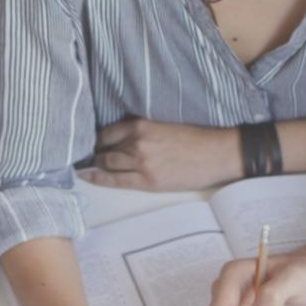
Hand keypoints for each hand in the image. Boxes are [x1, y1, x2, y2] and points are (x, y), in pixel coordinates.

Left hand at [83, 118, 241, 190]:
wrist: (217, 154)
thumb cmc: (197, 138)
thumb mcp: (166, 124)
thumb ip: (143, 129)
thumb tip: (124, 136)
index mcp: (142, 124)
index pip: (108, 132)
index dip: (100, 138)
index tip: (96, 142)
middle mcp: (137, 142)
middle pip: (105, 148)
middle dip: (97, 152)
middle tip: (92, 155)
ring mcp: (141, 162)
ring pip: (108, 163)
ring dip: (99, 164)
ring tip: (94, 165)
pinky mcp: (147, 181)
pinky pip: (115, 181)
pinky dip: (98, 178)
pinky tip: (88, 176)